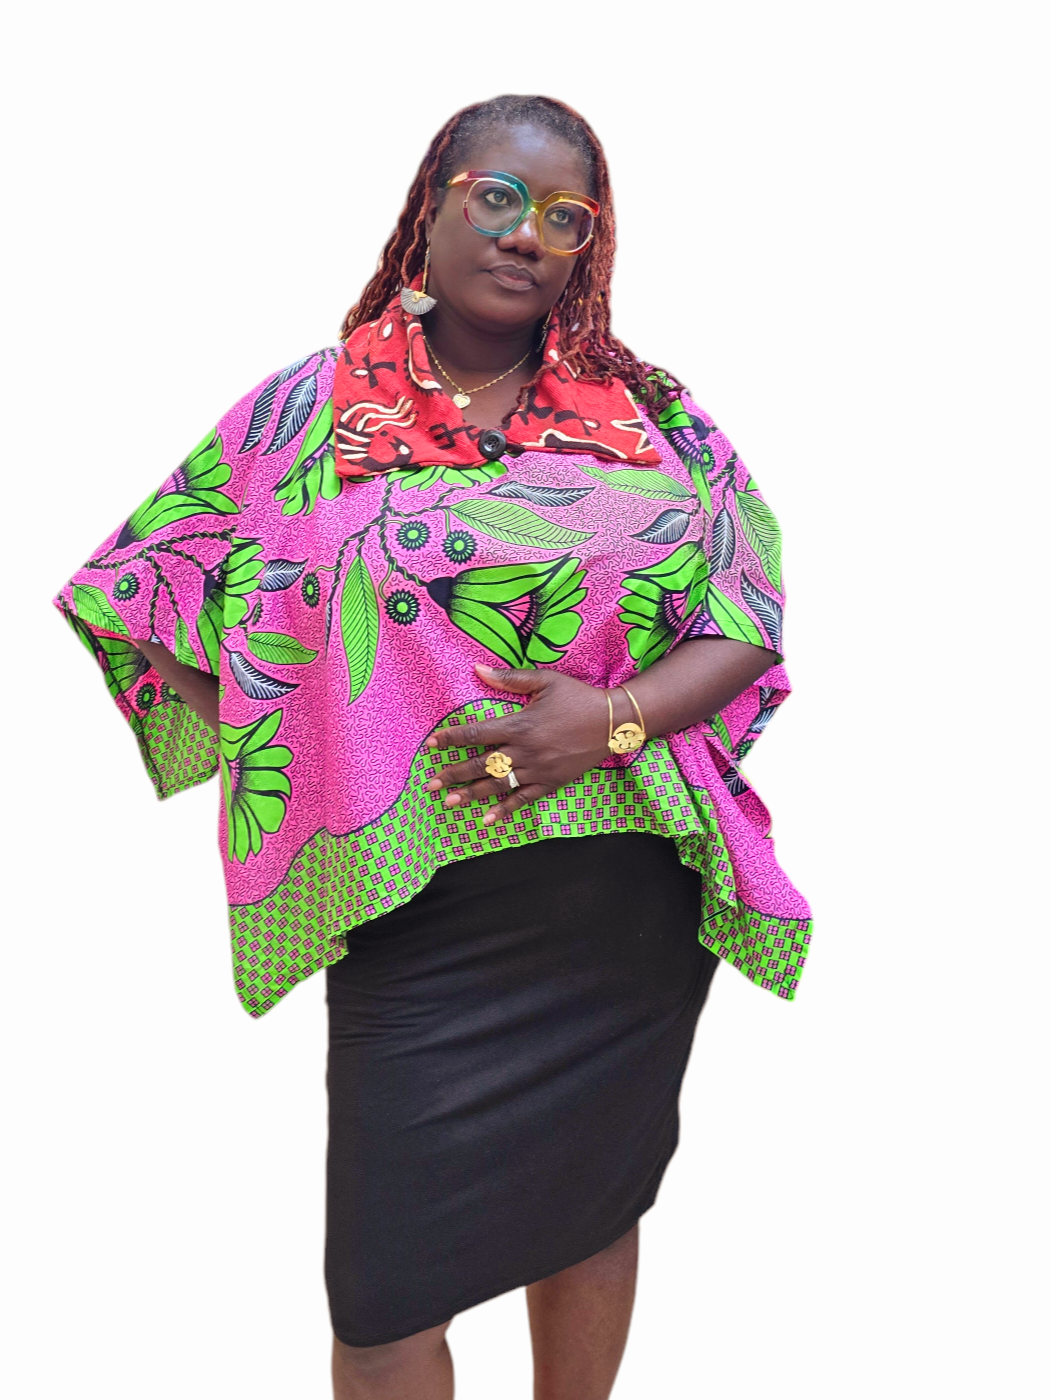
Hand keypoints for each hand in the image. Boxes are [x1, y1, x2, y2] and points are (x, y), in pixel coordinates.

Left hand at [426, 665, 609, 826]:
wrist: (614, 723)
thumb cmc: (578, 698)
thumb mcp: (546, 681)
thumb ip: (510, 678)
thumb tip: (477, 669)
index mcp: (520, 724)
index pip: (477, 733)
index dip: (451, 739)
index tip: (431, 745)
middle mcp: (525, 750)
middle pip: (481, 764)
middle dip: (454, 774)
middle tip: (430, 784)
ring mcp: (538, 770)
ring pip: (498, 785)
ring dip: (471, 795)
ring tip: (449, 802)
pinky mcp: (551, 783)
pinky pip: (524, 799)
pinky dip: (505, 810)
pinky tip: (487, 820)